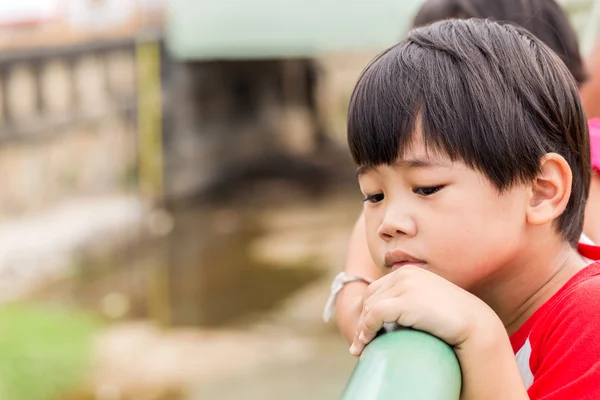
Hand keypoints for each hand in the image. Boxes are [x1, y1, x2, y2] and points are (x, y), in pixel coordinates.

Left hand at [349, 265, 498, 355]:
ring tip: (361, 348)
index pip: (375, 290)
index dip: (366, 312)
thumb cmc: (451, 318)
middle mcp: (404, 274)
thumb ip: (408, 300)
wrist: (474, 323)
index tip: (364, 332)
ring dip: (362, 329)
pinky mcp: (405, 301)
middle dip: (362, 321)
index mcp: (407, 272)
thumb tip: (387, 315)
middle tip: (360, 344)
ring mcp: (405, 285)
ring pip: (370, 308)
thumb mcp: (426, 301)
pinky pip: (375, 315)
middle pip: (369, 298)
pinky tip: (365, 344)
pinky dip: (366, 330)